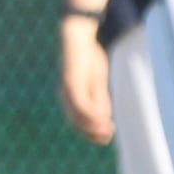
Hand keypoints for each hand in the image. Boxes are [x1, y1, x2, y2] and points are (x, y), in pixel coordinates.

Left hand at [58, 20, 114, 144]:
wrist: (78, 36)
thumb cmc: (88, 57)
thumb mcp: (97, 82)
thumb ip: (99, 99)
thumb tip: (104, 119)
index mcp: (69, 96)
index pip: (77, 121)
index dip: (91, 132)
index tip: (106, 136)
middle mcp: (65, 95)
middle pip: (76, 123)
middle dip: (92, 133)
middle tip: (108, 136)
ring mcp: (67, 89)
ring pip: (78, 116)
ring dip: (94, 126)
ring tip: (108, 130)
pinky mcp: (71, 82)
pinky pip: (81, 103)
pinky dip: (92, 114)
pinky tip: (104, 118)